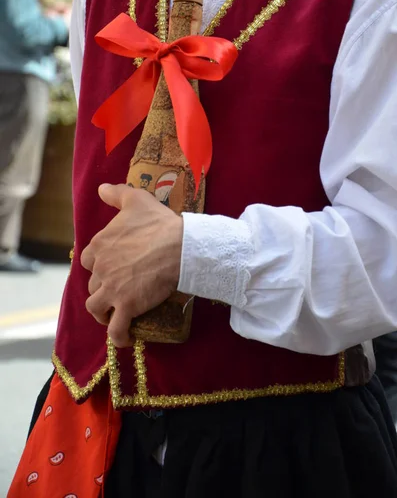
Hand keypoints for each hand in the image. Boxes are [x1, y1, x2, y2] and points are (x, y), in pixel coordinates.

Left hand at [81, 184, 182, 347]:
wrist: (180, 247)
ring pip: (96, 306)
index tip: (110, 266)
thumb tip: (101, 188)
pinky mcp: (126, 307)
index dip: (98, 264)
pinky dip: (117, 335)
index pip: (88, 259)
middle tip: (118, 290)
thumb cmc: (159, 223)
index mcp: (99, 244)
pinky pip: (115, 328)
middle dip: (102, 288)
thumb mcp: (137, 200)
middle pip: (92, 284)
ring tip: (114, 314)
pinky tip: (124, 337)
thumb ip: (117, 193)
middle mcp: (100, 268)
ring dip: (102, 312)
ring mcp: (111, 289)